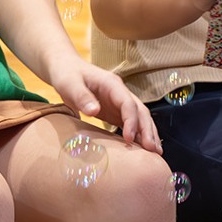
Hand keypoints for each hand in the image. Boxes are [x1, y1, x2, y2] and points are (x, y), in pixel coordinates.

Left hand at [43, 57, 161, 152]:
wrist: (65, 68)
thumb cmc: (66, 75)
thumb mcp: (69, 84)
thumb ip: (81, 97)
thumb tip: (95, 111)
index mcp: (112, 84)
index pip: (128, 103)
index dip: (131, 121)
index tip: (129, 138)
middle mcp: (120, 93)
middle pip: (140, 111)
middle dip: (148, 130)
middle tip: (152, 150)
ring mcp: (120, 102)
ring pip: (140, 117)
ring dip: (149, 133)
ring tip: (156, 153)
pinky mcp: (115, 111)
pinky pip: (131, 123)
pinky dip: (139, 135)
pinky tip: (144, 149)